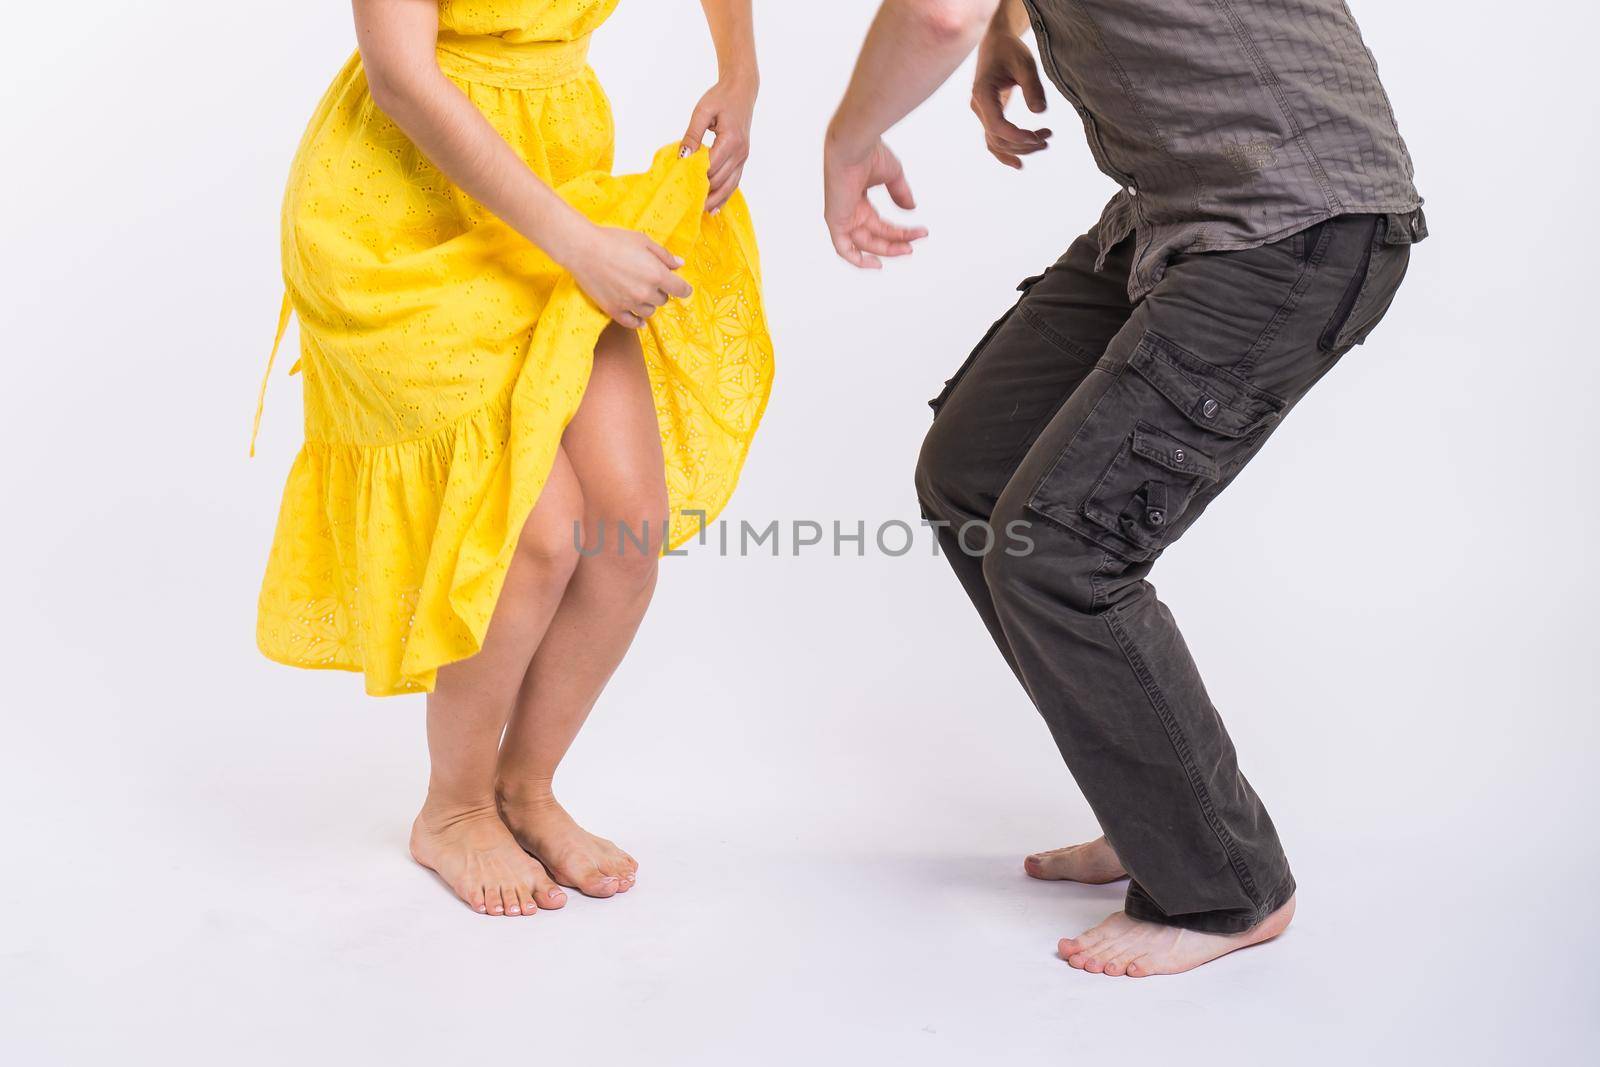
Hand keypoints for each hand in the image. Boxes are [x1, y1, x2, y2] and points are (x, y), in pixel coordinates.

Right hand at [563, 224, 692, 328]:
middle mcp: (646, 293)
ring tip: (638, 291)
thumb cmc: (614, 240)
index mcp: (657, 275)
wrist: (583, 249)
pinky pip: (632, 323)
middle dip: (660, 290)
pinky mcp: (614, 310)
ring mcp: (629, 304)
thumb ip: (664, 255)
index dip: (684, 288)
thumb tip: (680, 265)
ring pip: (649, 311)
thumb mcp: (643, 241)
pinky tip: (639, 320)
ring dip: (648, 303)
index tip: (683, 288)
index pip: (681, 290)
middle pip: (663, 300)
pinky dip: (637, 321)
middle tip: (649, 279)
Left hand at [680, 73, 757, 212]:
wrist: (742, 91)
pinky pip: (734, 183)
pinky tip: (713, 208)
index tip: (678, 187)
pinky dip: (723, 196)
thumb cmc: (721, 97)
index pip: (710, 166)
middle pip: (719, 181)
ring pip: (729, 186)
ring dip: (713, 200)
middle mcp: (740, 152)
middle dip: (702, 192)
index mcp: (731, 140)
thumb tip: (683, 156)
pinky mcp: (742, 159)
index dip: (694, 178)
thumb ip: (692, 134)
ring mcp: (743, 158)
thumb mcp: (702, 111)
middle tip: (683, 203)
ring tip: (697, 211)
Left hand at [822, 134, 927, 269]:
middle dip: (896, 242)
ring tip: (907, 249)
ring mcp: (842, 216)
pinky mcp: (835, 220)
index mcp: (859, 201)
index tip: (920, 232)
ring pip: (865, 244)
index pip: (881, 225)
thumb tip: (911, 209)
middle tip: (914, 245)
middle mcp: (850, 210)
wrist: (855, 145)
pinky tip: (876, 264)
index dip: (901, 232)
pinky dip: (857, 259)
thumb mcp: (893, 176)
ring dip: (887, 249)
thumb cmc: (870, 153)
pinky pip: (844, 249)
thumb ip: (900, 194)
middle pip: (875, 236)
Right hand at [971, 28, 1050, 168]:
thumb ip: (1033, 87)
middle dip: (1024, 143)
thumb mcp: (1025, 64)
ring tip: (1044, 143)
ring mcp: (981, 113)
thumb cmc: (1010, 50)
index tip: (1039, 137)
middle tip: (1048, 137)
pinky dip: (1005, 153)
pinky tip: (1019, 163)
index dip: (1018, 136)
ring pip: (996, 143)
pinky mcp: (987, 115)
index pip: (997, 126)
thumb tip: (1040, 112)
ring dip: (1019, 148)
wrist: (996, 43)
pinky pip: (993, 140)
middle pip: (998, 138)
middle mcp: (978, 107)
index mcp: (983, 94)